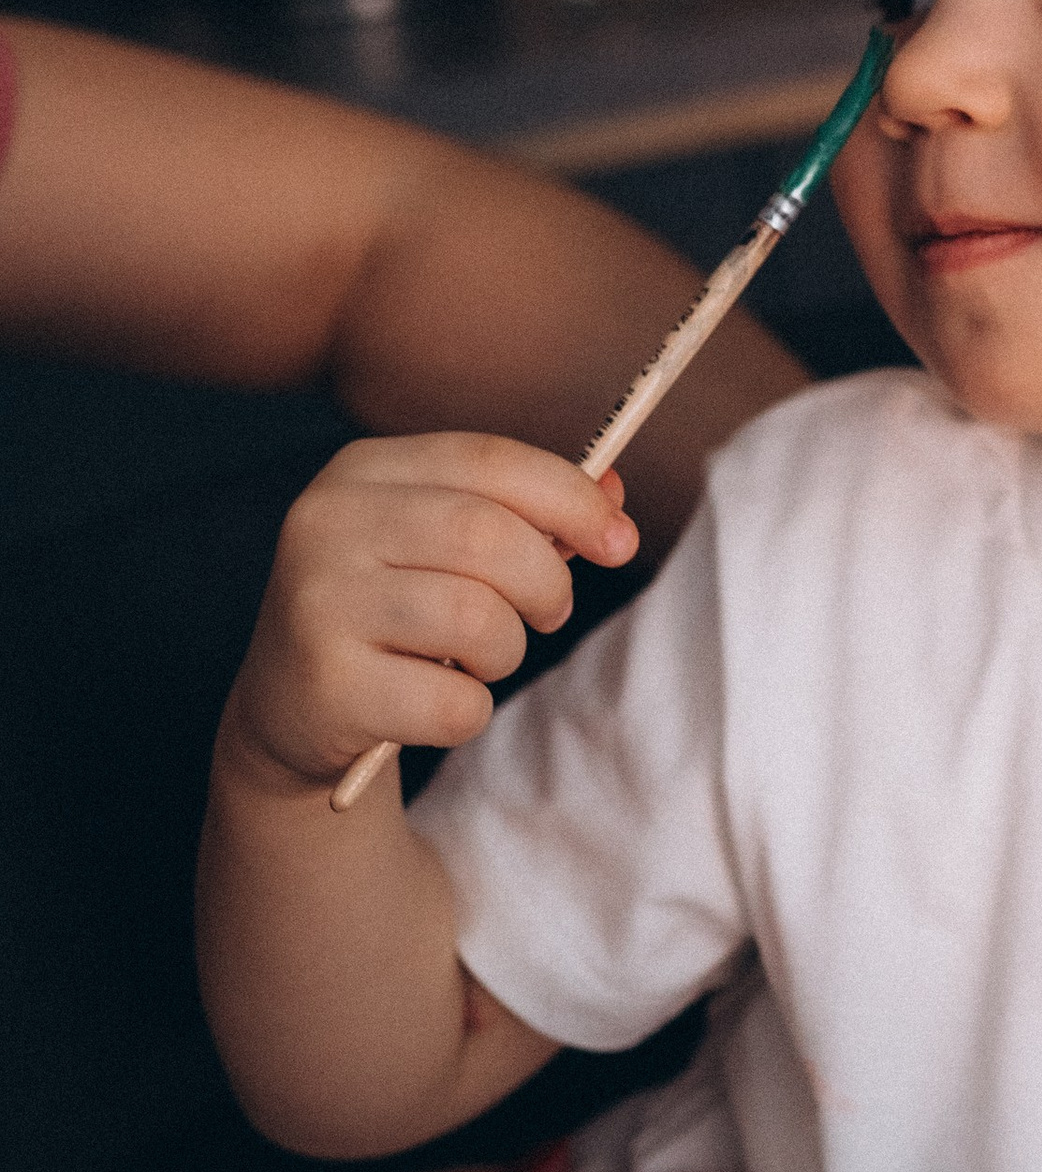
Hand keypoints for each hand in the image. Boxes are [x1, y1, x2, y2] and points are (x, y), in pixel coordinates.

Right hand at [221, 430, 638, 792]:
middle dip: (546, 584)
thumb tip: (614, 493)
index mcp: (361, 471)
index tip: (621, 541)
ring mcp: (318, 603)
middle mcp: (326, 524)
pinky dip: (467, 712)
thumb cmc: (393, 614)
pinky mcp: (326, 686)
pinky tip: (430, 703)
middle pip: (487, 537)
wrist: (291, 710)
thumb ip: (526, 515)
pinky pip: (453, 703)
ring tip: (476, 660)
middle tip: (548, 613)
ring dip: (505, 653)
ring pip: (477, 621)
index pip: (488, 460)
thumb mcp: (444, 548)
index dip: (571, 497)